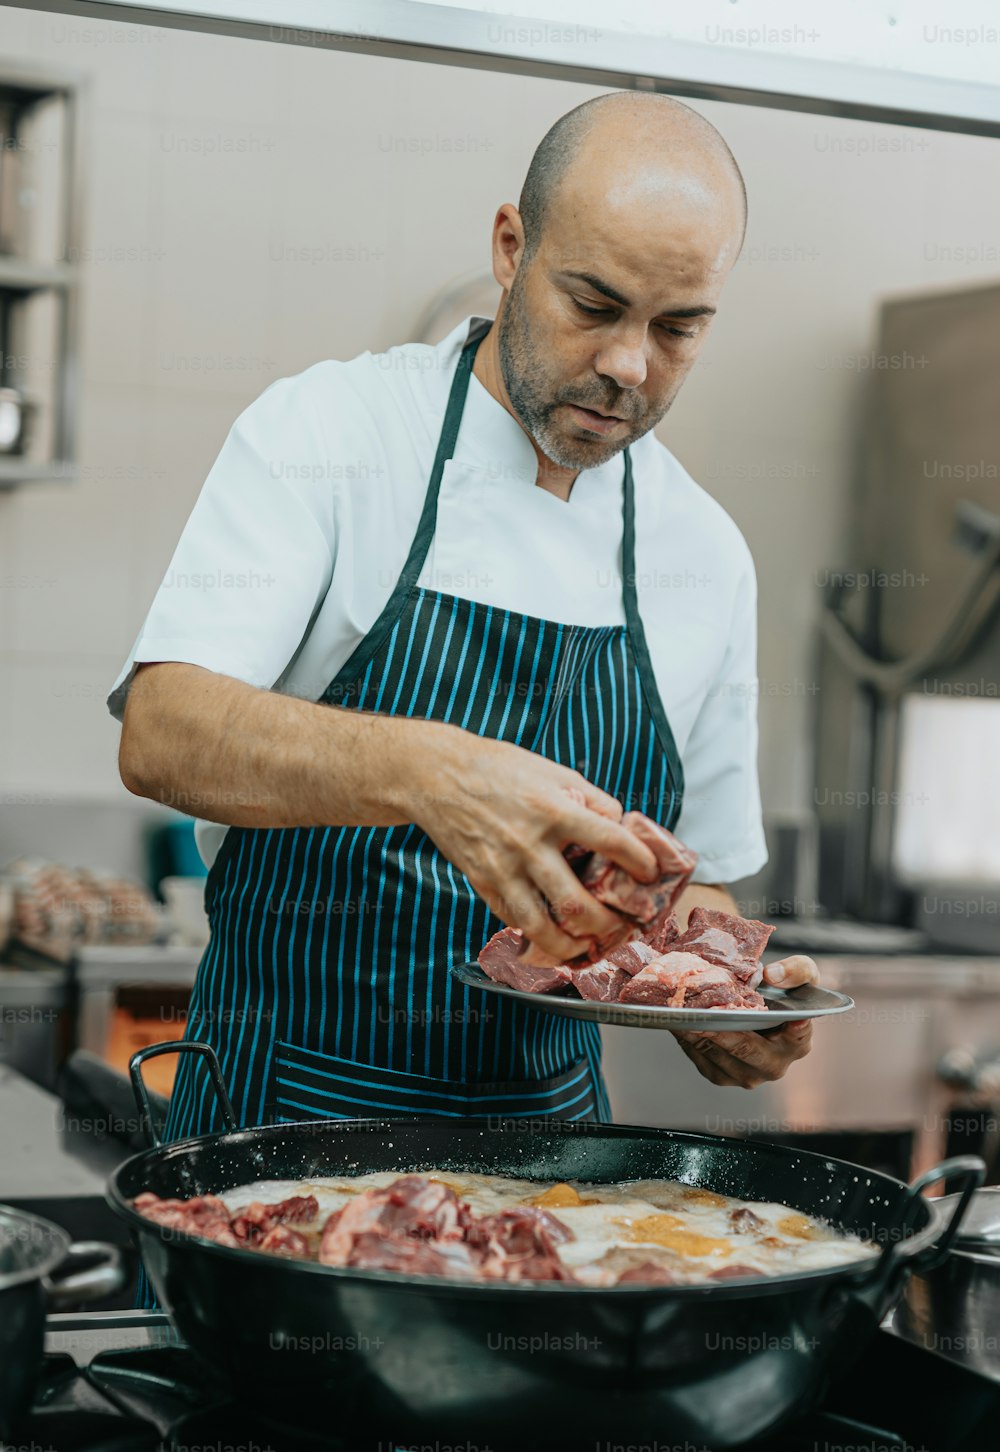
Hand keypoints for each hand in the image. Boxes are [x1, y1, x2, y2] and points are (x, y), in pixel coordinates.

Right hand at [408, 725, 658, 965]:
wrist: (436, 776)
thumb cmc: (498, 769)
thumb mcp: (552, 771)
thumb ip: (589, 798)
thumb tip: (620, 825)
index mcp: (555, 810)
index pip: (611, 842)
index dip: (639, 862)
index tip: (649, 873)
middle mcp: (530, 844)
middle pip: (578, 903)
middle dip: (607, 924)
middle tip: (620, 925)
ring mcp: (503, 868)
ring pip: (542, 926)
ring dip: (570, 945)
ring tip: (586, 946)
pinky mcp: (482, 881)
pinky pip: (511, 919)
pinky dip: (533, 932)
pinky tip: (549, 933)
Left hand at [671, 954, 818, 1088]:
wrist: (761, 1010)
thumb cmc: (785, 992)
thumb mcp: (802, 973)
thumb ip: (796, 970)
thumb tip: (771, 975)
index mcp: (798, 1043)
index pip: (797, 1036)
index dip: (791, 1028)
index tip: (786, 1017)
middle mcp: (774, 1066)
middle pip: (744, 1048)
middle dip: (720, 1031)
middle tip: (698, 1014)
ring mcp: (746, 1075)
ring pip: (716, 1054)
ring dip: (696, 1033)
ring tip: (679, 1012)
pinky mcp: (720, 1075)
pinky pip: (700, 1057)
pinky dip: (688, 1038)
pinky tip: (678, 1018)